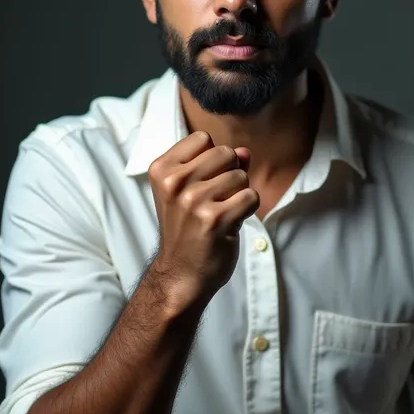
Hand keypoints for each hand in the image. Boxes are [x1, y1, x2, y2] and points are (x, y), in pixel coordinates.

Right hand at [148, 131, 259, 311]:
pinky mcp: (215, 219)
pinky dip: (247, 211)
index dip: (212, 158)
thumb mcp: (192, 190)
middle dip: (229, 174)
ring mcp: (193, 201)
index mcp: (162, 169)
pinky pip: (251, 197)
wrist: (180, 275)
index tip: (201, 183)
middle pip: (226, 152)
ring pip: (241, 175)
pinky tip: (229, 225)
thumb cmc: (187, 229)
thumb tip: (246, 151)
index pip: (203, 138)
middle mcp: (174, 182)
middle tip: (213, 201)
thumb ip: (218, 165)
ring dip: (238, 195)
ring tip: (219, 214)